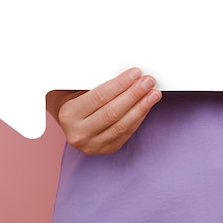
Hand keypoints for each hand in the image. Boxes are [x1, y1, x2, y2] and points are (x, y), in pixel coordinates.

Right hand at [45, 67, 161, 154]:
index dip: (120, 84)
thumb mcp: (75, 89)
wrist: (68, 122)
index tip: (135, 73)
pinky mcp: (107, 150)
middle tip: (148, 81)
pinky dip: (139, 117)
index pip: (99, 97)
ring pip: (123, 125)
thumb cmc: (73, 100)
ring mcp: (93, 145)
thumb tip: (124, 73)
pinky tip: (147, 105)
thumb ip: (94, 82)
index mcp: (69, 115)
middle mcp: (79, 133)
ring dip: (142, 107)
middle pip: (113, 112)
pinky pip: (127, 133)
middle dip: (134, 94)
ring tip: (153, 93)